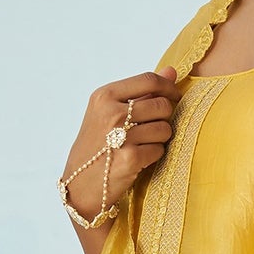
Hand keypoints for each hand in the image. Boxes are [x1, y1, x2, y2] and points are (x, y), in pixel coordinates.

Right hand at [60, 67, 180, 223]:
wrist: (79, 183)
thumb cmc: (98, 144)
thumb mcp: (110, 112)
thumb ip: (142, 92)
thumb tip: (172, 71)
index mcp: (104, 96)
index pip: (148, 80)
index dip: (168, 87)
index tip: (174, 96)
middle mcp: (111, 113)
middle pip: (161, 105)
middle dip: (164, 117)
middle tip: (152, 128)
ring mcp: (121, 136)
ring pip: (164, 129)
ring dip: (160, 138)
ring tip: (143, 144)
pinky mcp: (130, 159)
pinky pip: (159, 150)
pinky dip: (154, 155)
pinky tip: (139, 158)